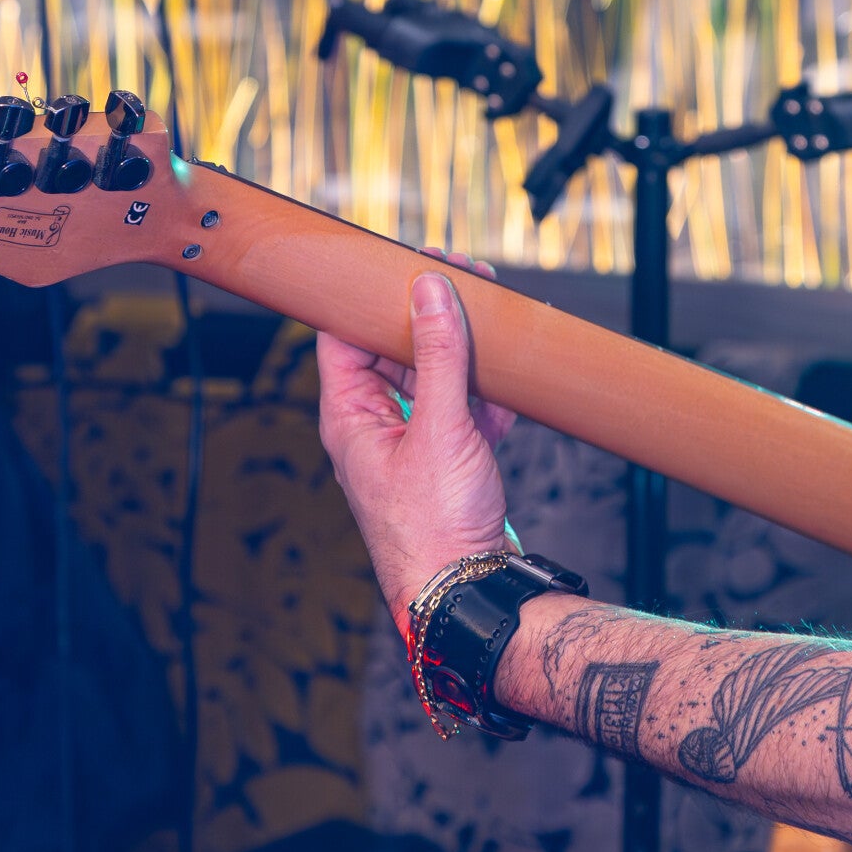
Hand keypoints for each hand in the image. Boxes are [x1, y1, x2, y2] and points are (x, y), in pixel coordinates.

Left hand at [317, 252, 518, 634]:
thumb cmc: (436, 525)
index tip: (402, 261)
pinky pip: (459, 408)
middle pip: (391, 348)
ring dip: (461, 349)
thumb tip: (429, 290)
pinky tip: (509, 381)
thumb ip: (438, 355)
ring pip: (430, 376)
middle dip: (427, 313)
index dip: (368, 294)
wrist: (470, 591)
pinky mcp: (445, 460)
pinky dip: (483, 392)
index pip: (342, 334)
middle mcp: (374, 427)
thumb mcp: (441, 429)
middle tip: (462, 276)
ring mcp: (410, 443)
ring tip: (492, 315)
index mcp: (350, 417)